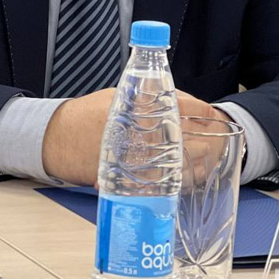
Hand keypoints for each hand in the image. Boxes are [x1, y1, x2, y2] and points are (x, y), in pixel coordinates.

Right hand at [41, 89, 229, 185]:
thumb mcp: (119, 96)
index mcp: (142, 106)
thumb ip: (149, 99)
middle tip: (218, 138)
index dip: (204, 111)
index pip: (188, 106)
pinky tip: (186, 174)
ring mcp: (142, 158)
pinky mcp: (135, 180)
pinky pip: (168, 183)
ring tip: (207, 157)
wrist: (60, 139)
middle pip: (193, 138)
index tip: (211, 114)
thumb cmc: (87, 115)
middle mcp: (144, 132)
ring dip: (200, 161)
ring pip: (185, 163)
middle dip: (210, 139)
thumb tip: (178, 103)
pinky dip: (181, 179)